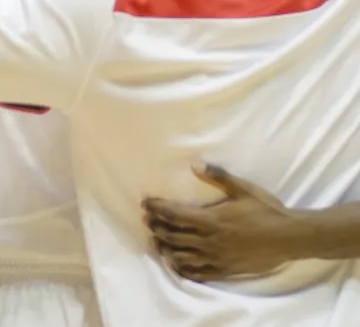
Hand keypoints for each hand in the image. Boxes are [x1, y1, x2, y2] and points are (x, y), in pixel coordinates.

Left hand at [144, 165, 295, 281]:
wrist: (290, 237)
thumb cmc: (267, 211)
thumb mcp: (244, 189)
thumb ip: (218, 177)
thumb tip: (196, 164)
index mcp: (212, 219)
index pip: (175, 214)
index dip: (157, 209)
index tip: (146, 204)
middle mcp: (210, 240)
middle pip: (173, 236)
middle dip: (157, 227)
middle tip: (148, 221)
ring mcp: (217, 257)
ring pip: (182, 256)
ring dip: (165, 249)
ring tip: (156, 243)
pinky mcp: (226, 270)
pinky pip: (199, 273)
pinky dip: (183, 269)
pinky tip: (176, 265)